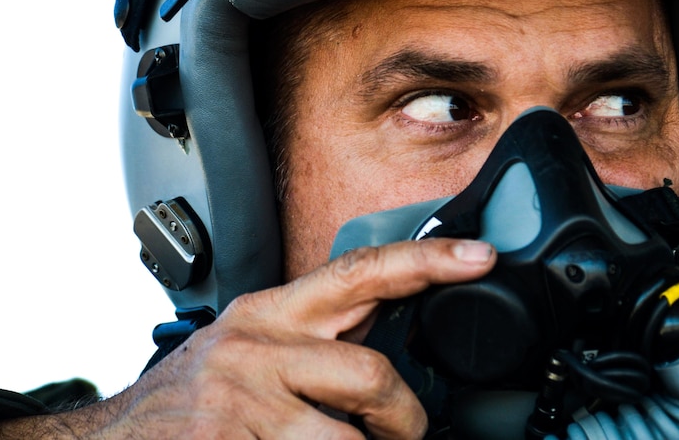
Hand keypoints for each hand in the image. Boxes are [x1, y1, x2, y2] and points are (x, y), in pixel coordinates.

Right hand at [0, 238, 494, 438]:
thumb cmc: (197, 399)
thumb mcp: (252, 349)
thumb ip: (313, 339)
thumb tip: (386, 343)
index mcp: (269, 312)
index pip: (359, 271)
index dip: (426, 261)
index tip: (481, 257)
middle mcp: (255, 347)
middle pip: (371, 374)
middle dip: (403, 418)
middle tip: (402, 433)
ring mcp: (240, 402)